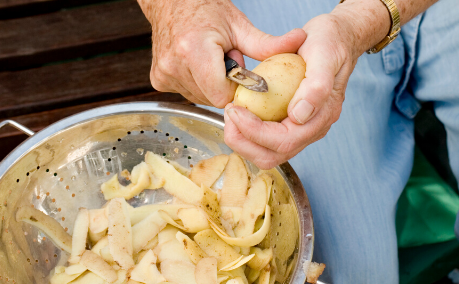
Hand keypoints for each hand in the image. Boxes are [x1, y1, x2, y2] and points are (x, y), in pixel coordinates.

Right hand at [137, 0, 306, 106]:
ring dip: (211, 85)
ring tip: (210, 61)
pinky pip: (188, 94)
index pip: (222, 95)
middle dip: (225, 85)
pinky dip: (197, 84)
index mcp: (194, 51)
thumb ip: (268, 43)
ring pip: (201, 99)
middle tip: (225, 60)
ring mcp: (164, 75)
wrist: (172, 2)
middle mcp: (175, 65)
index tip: (240, 71)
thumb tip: (300, 41)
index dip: (236, 88)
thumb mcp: (240, 25)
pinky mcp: (158, 81)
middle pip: (213, 98)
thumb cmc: (206, 10)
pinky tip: (197, 66)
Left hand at [224, 2, 390, 168]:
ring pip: (267, 152)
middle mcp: (312, 129)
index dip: (254, 132)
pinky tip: (239, 111)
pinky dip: (247, 131)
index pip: (284, 141)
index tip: (235, 110)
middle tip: (228, 116)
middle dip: (243, 142)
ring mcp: (302, 128)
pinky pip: (266, 139)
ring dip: (243, 140)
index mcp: (322, 117)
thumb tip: (299, 116)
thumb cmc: (331, 42)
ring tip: (231, 114)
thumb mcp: (325, 55)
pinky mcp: (291, 123)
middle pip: (272, 156)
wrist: (336, 37)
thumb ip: (317, 86)